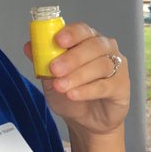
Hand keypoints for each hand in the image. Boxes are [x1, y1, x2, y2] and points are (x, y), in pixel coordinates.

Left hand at [25, 22, 128, 136]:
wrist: (86, 121)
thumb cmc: (71, 95)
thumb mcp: (50, 78)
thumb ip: (42, 62)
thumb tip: (28, 46)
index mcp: (87, 41)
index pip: (82, 30)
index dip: (71, 33)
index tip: (58, 40)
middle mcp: (105, 49)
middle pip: (93, 46)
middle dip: (72, 57)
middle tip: (55, 69)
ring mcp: (117, 66)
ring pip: (100, 65)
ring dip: (78, 76)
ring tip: (61, 86)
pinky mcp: (122, 86)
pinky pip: (105, 85)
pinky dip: (87, 90)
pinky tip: (74, 94)